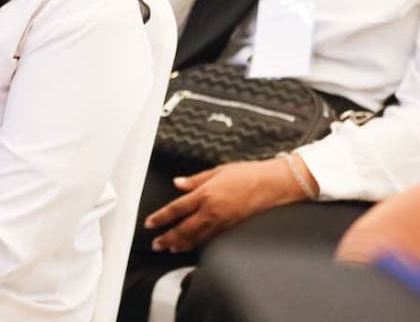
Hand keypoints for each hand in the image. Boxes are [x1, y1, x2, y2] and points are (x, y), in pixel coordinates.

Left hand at [143, 159, 306, 252]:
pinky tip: (192, 246)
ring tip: (170, 248)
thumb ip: (195, 180)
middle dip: (168, 237)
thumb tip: (178, 183)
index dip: (161, 218)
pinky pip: (211, 239)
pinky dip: (199, 244)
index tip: (150, 223)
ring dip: (181, 244)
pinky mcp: (231, 228)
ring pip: (197, 238)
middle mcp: (211, 210)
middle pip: (184, 229)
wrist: (270, 184)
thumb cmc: (246, 174)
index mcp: (205, 194)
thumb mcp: (216, 171)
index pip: (177, 209)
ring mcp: (222, 222)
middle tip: (156, 244)